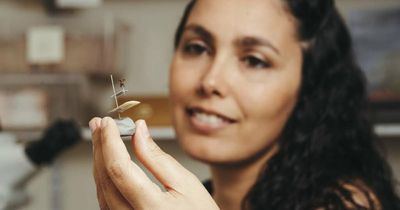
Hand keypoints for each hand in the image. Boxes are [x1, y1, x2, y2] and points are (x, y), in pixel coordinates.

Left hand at [89, 117, 218, 209]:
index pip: (120, 169)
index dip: (110, 142)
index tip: (109, 123)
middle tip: (100, 124)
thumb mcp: (185, 182)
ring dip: (99, 159)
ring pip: (101, 188)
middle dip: (100, 147)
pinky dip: (104, 175)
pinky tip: (107, 161)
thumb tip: (139, 131)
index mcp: (151, 209)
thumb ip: (157, 157)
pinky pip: (105, 198)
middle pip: (105, 177)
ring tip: (102, 137)